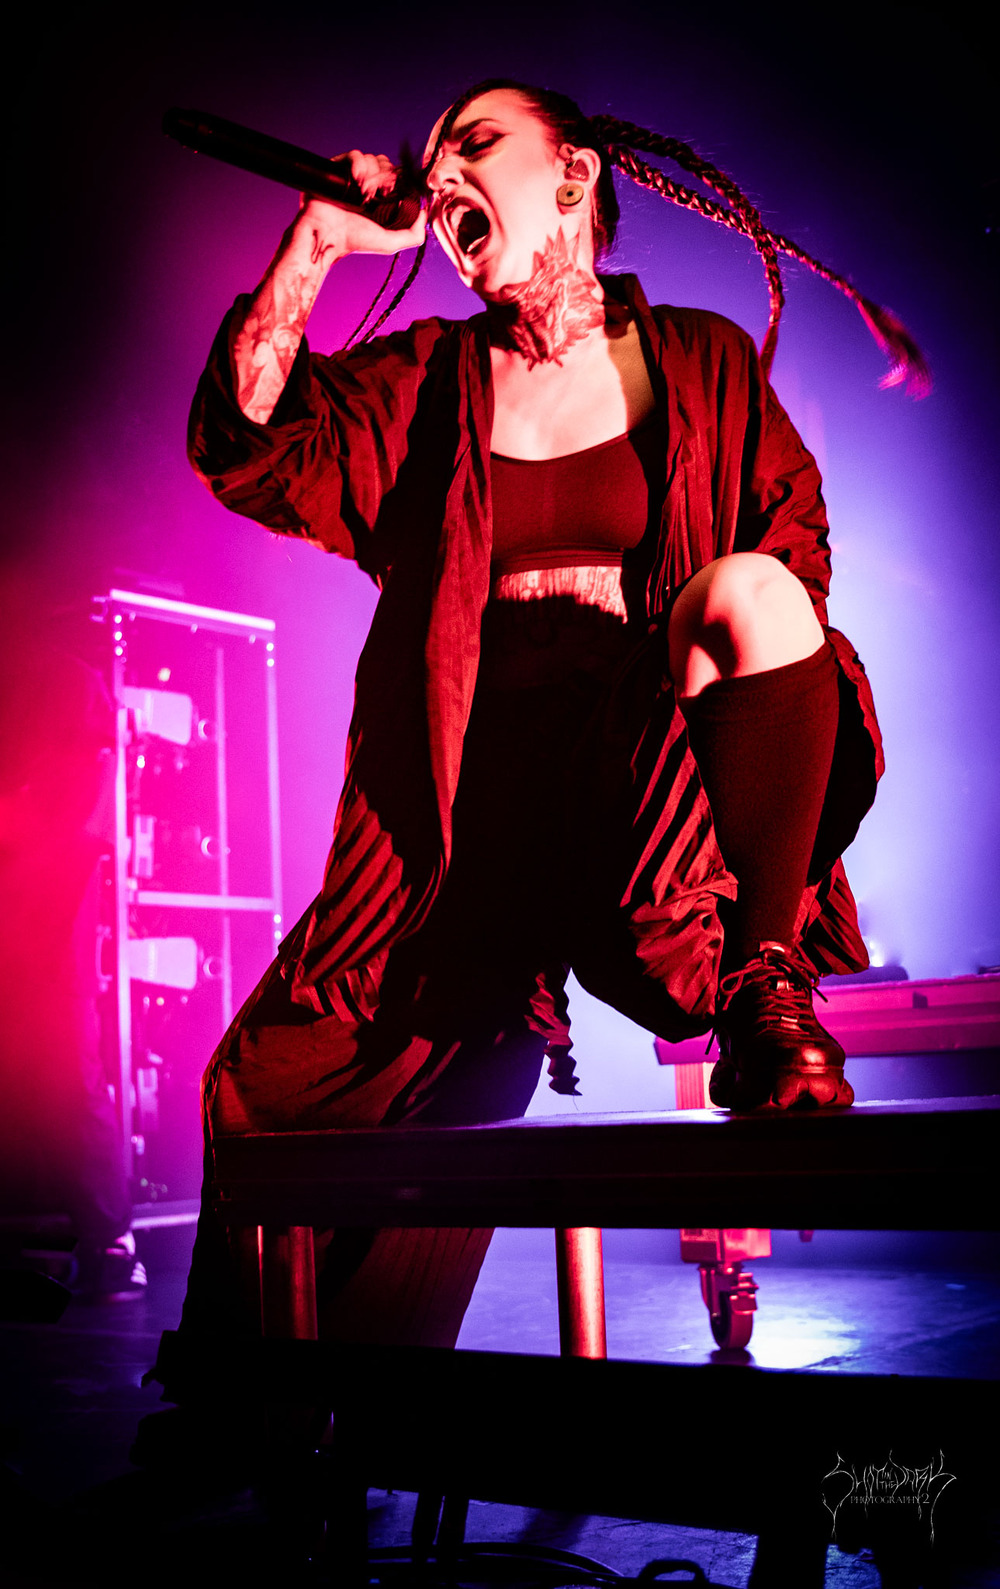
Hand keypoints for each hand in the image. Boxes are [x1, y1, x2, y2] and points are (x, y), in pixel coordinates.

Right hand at [298, 150, 425, 257]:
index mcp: (380, 198)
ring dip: (372, 173)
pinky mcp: (338, 168)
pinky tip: (356, 179)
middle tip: (377, 194)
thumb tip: (424, 212)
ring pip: (373, 158)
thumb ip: (413, 234)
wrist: (327, 235)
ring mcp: (353, 175)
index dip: (398, 180)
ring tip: (363, 192)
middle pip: (387, 165)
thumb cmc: (354, 241)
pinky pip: (356, 154)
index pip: (397, 177)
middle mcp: (367, 185)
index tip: (392, 193)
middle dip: (386, 177)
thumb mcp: (390, 243)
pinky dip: (359, 163)